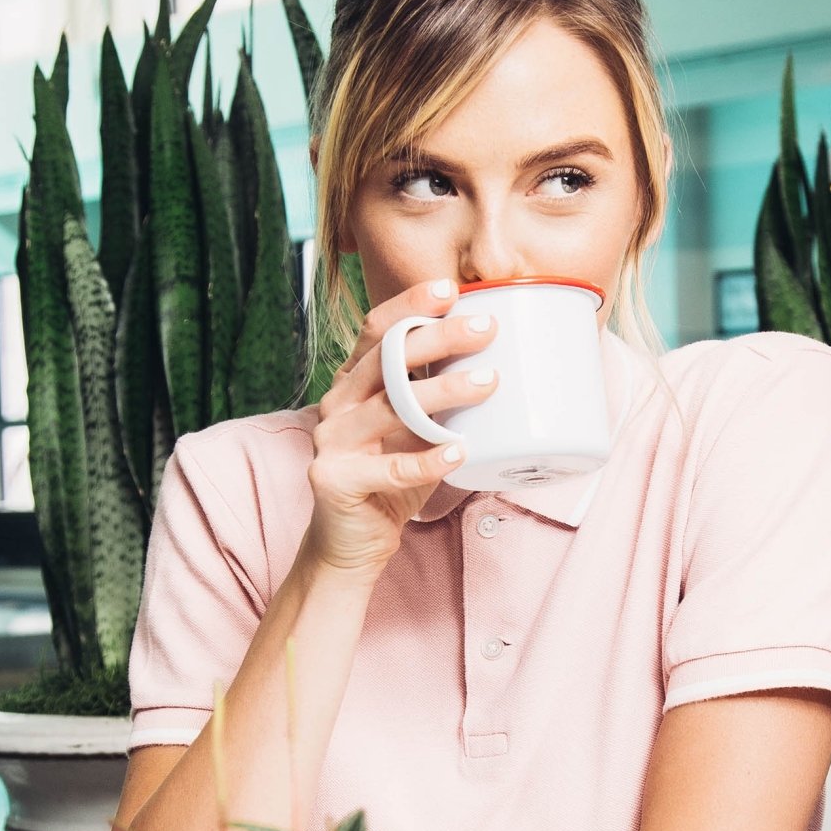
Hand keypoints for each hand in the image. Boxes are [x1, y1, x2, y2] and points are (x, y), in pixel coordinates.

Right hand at [306, 280, 497, 579]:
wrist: (352, 542)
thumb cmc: (391, 477)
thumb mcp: (415, 429)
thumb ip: (435, 397)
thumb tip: (499, 359)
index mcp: (352, 383)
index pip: (375, 330)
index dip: (410, 306)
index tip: (451, 288)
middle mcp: (336, 404)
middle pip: (387, 359)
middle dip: (438, 338)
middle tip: (485, 329)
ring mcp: (330, 442)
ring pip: (390, 407)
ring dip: (442, 392)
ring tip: (488, 382)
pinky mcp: (335, 480)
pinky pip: (388, 468)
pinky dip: (427, 459)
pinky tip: (459, 451)